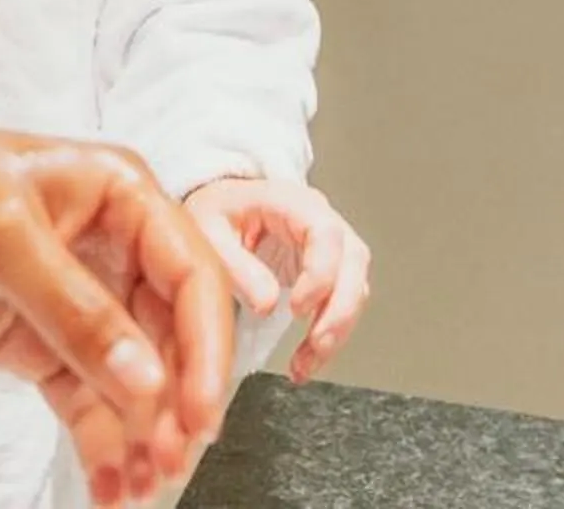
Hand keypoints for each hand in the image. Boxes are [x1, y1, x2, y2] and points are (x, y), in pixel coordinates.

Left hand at [0, 39, 234, 505]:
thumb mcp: (3, 236)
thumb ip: (76, 312)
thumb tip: (145, 377)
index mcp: (121, 197)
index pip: (191, 276)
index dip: (206, 347)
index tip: (200, 411)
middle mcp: (111, 248)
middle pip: (171, 337)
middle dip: (175, 402)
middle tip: (169, 461)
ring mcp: (75, 301)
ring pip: (133, 378)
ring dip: (143, 433)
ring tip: (141, 484)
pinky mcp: (37, 342)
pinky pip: (86, 399)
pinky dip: (102, 442)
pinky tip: (111, 481)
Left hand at [183, 178, 371, 384]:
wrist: (220, 206)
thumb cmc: (215, 212)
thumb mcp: (207, 231)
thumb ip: (235, 265)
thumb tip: (267, 304)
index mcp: (290, 201)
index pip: (325, 232)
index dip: (320, 273)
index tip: (296, 308)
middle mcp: (318, 218)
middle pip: (354, 259)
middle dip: (340, 309)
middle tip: (315, 344)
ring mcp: (329, 242)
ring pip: (356, 283)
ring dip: (338, 328)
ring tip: (306, 362)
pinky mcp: (328, 266)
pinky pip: (344, 299)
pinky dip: (332, 331)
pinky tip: (309, 357)